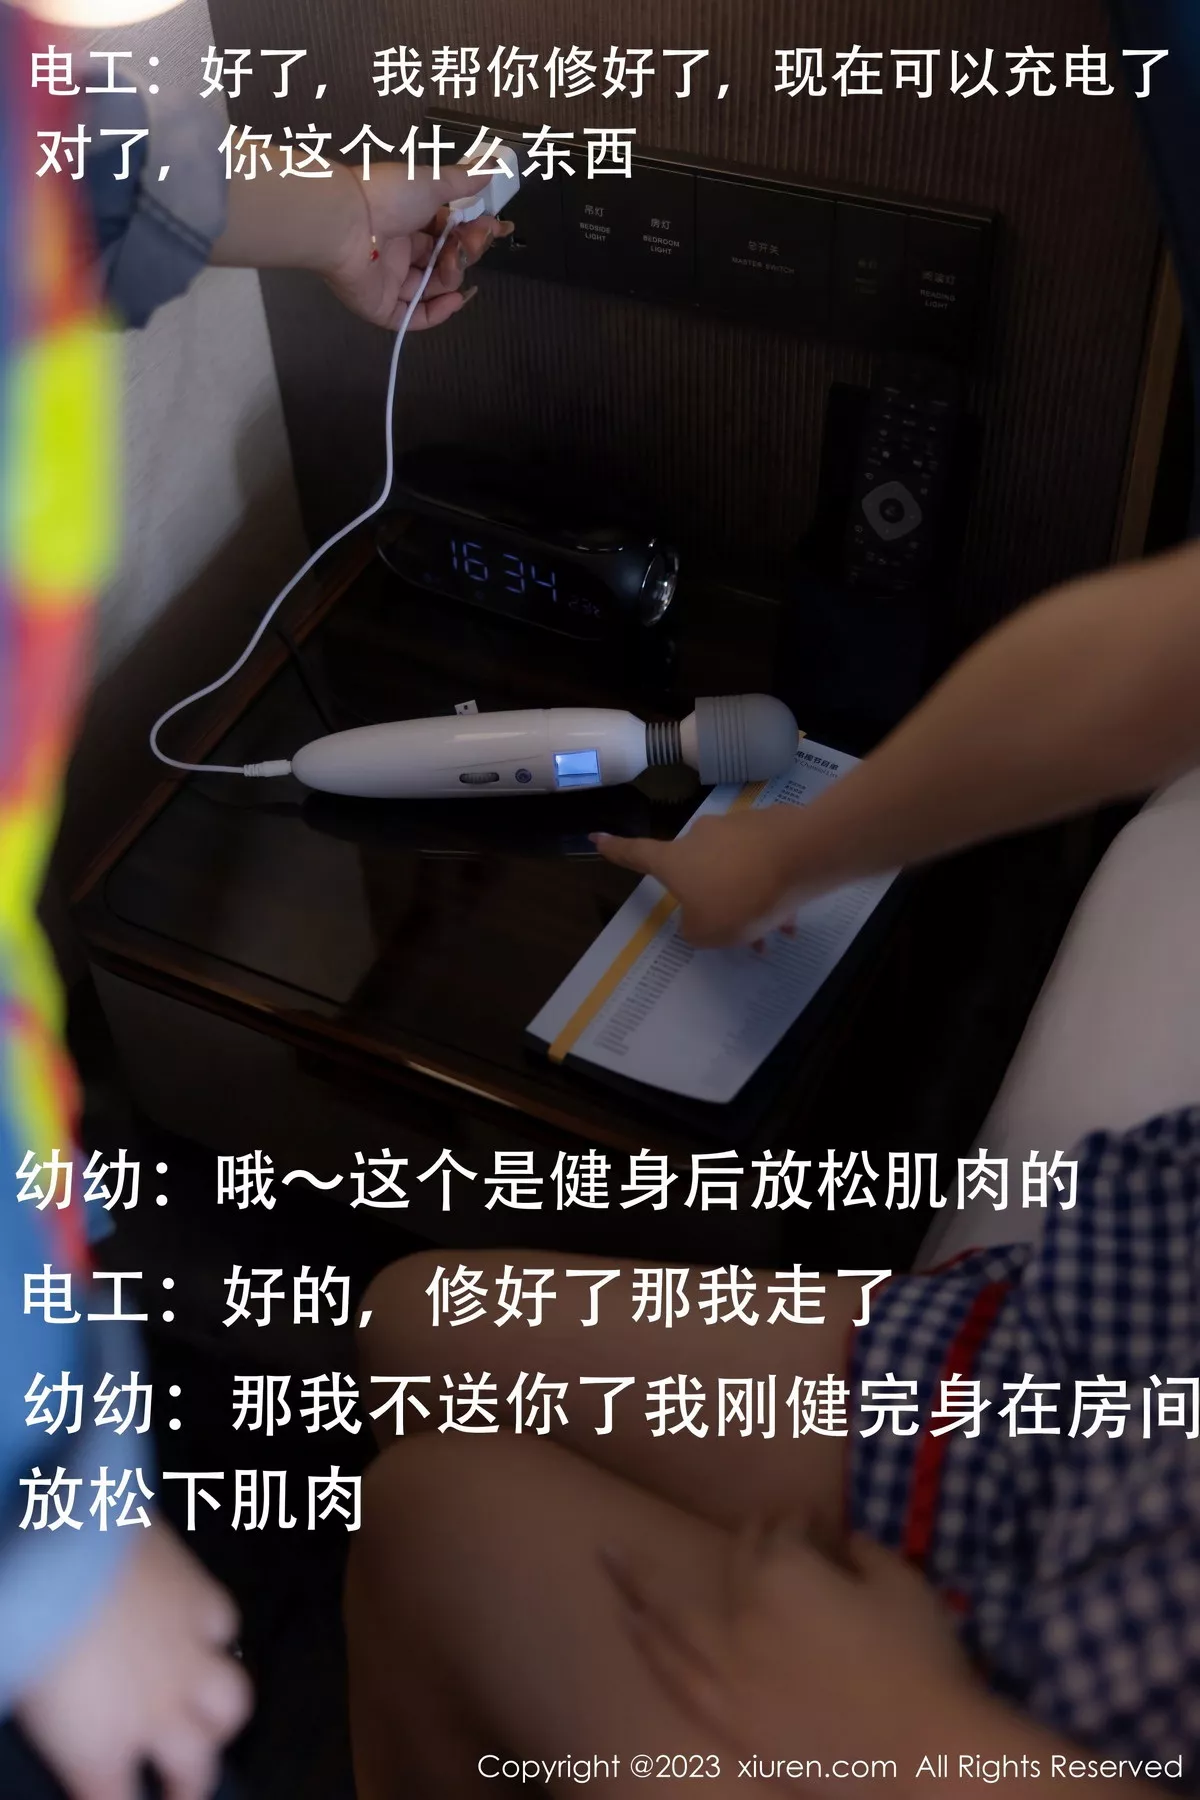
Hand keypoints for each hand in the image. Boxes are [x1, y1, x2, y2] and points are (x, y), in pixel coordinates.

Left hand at [15, 1524, 251, 1799]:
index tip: (122, 1799)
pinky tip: (201, 1633)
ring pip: (231, 1704)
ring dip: (220, 1716)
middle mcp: (155, 1709)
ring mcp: (186, 1655)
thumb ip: (62, 1724)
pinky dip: (214, 1635)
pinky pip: (225, 1627)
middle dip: (191, 1785)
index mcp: (99, 1746)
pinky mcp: (201, 1600)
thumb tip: (70, 1725)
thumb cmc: (30, 1620)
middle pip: (195, 1767)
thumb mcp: (26, 1693)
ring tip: (211, 1718)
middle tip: (183, 1786)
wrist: (62, 1550)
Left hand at [323, 161, 513, 330]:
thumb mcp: (432, 182)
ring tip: (453, 264)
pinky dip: (437, 312)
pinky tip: (455, 299)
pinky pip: (413, 317)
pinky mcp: (380, 307)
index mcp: (407, 220)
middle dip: (464, 254)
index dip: (471, 232)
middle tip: (471, 242)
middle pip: (441, 262)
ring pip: (431, 289)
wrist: (346, 222)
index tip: (494, 228)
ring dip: (452, 279)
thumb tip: (493, 166)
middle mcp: (398, 251)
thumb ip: (464, 180)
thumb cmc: (386, 197)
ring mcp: (388, 280)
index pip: (446, 233)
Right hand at [593, 808, 805, 948]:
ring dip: (751, 899)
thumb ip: (694, 929)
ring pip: (738, 870)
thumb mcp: (707, 933)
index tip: (596, 838)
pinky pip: (765, 861)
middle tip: (741, 932)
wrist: (801, 857)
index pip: (636, 854)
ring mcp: (737, 827)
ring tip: (777, 929)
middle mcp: (701, 836)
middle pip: (699, 871)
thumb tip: (700, 917)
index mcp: (675, 861)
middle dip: (718, 901)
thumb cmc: (741, 898)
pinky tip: (792, 912)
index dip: (615, 850)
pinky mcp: (770, 826)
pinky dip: (773, 886)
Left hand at [604, 1516, 979, 1782]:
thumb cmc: (922, 1663)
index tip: (813, 1520)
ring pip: (673, 1613)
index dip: (801, 1521)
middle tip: (758, 1529)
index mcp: (788, 1569)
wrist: (924, 1755)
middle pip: (738, 1561)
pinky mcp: (728, 1718)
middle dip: (751, 1538)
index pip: (786, 1531)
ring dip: (639, 1581)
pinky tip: (628, 1624)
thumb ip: (866, 1553)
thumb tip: (846, 1541)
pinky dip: (646, 1644)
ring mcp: (729, 1667)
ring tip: (609, 1558)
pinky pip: (673, 1674)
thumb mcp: (903, 1585)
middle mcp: (745, 1609)